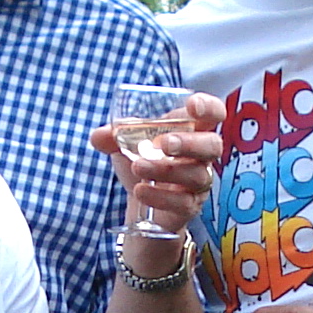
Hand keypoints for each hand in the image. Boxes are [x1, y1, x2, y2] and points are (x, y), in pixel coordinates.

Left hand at [93, 92, 225, 233]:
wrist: (140, 196)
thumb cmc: (142, 158)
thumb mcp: (126, 143)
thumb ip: (113, 136)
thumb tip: (98, 136)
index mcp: (191, 130)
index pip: (214, 114)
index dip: (209, 108)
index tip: (193, 106)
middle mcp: (201, 155)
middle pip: (212, 146)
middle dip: (189, 143)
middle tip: (163, 144)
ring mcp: (199, 182)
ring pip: (196, 175)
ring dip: (166, 170)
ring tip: (137, 167)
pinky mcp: (190, 206)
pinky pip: (184, 203)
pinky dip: (161, 196)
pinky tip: (141, 190)